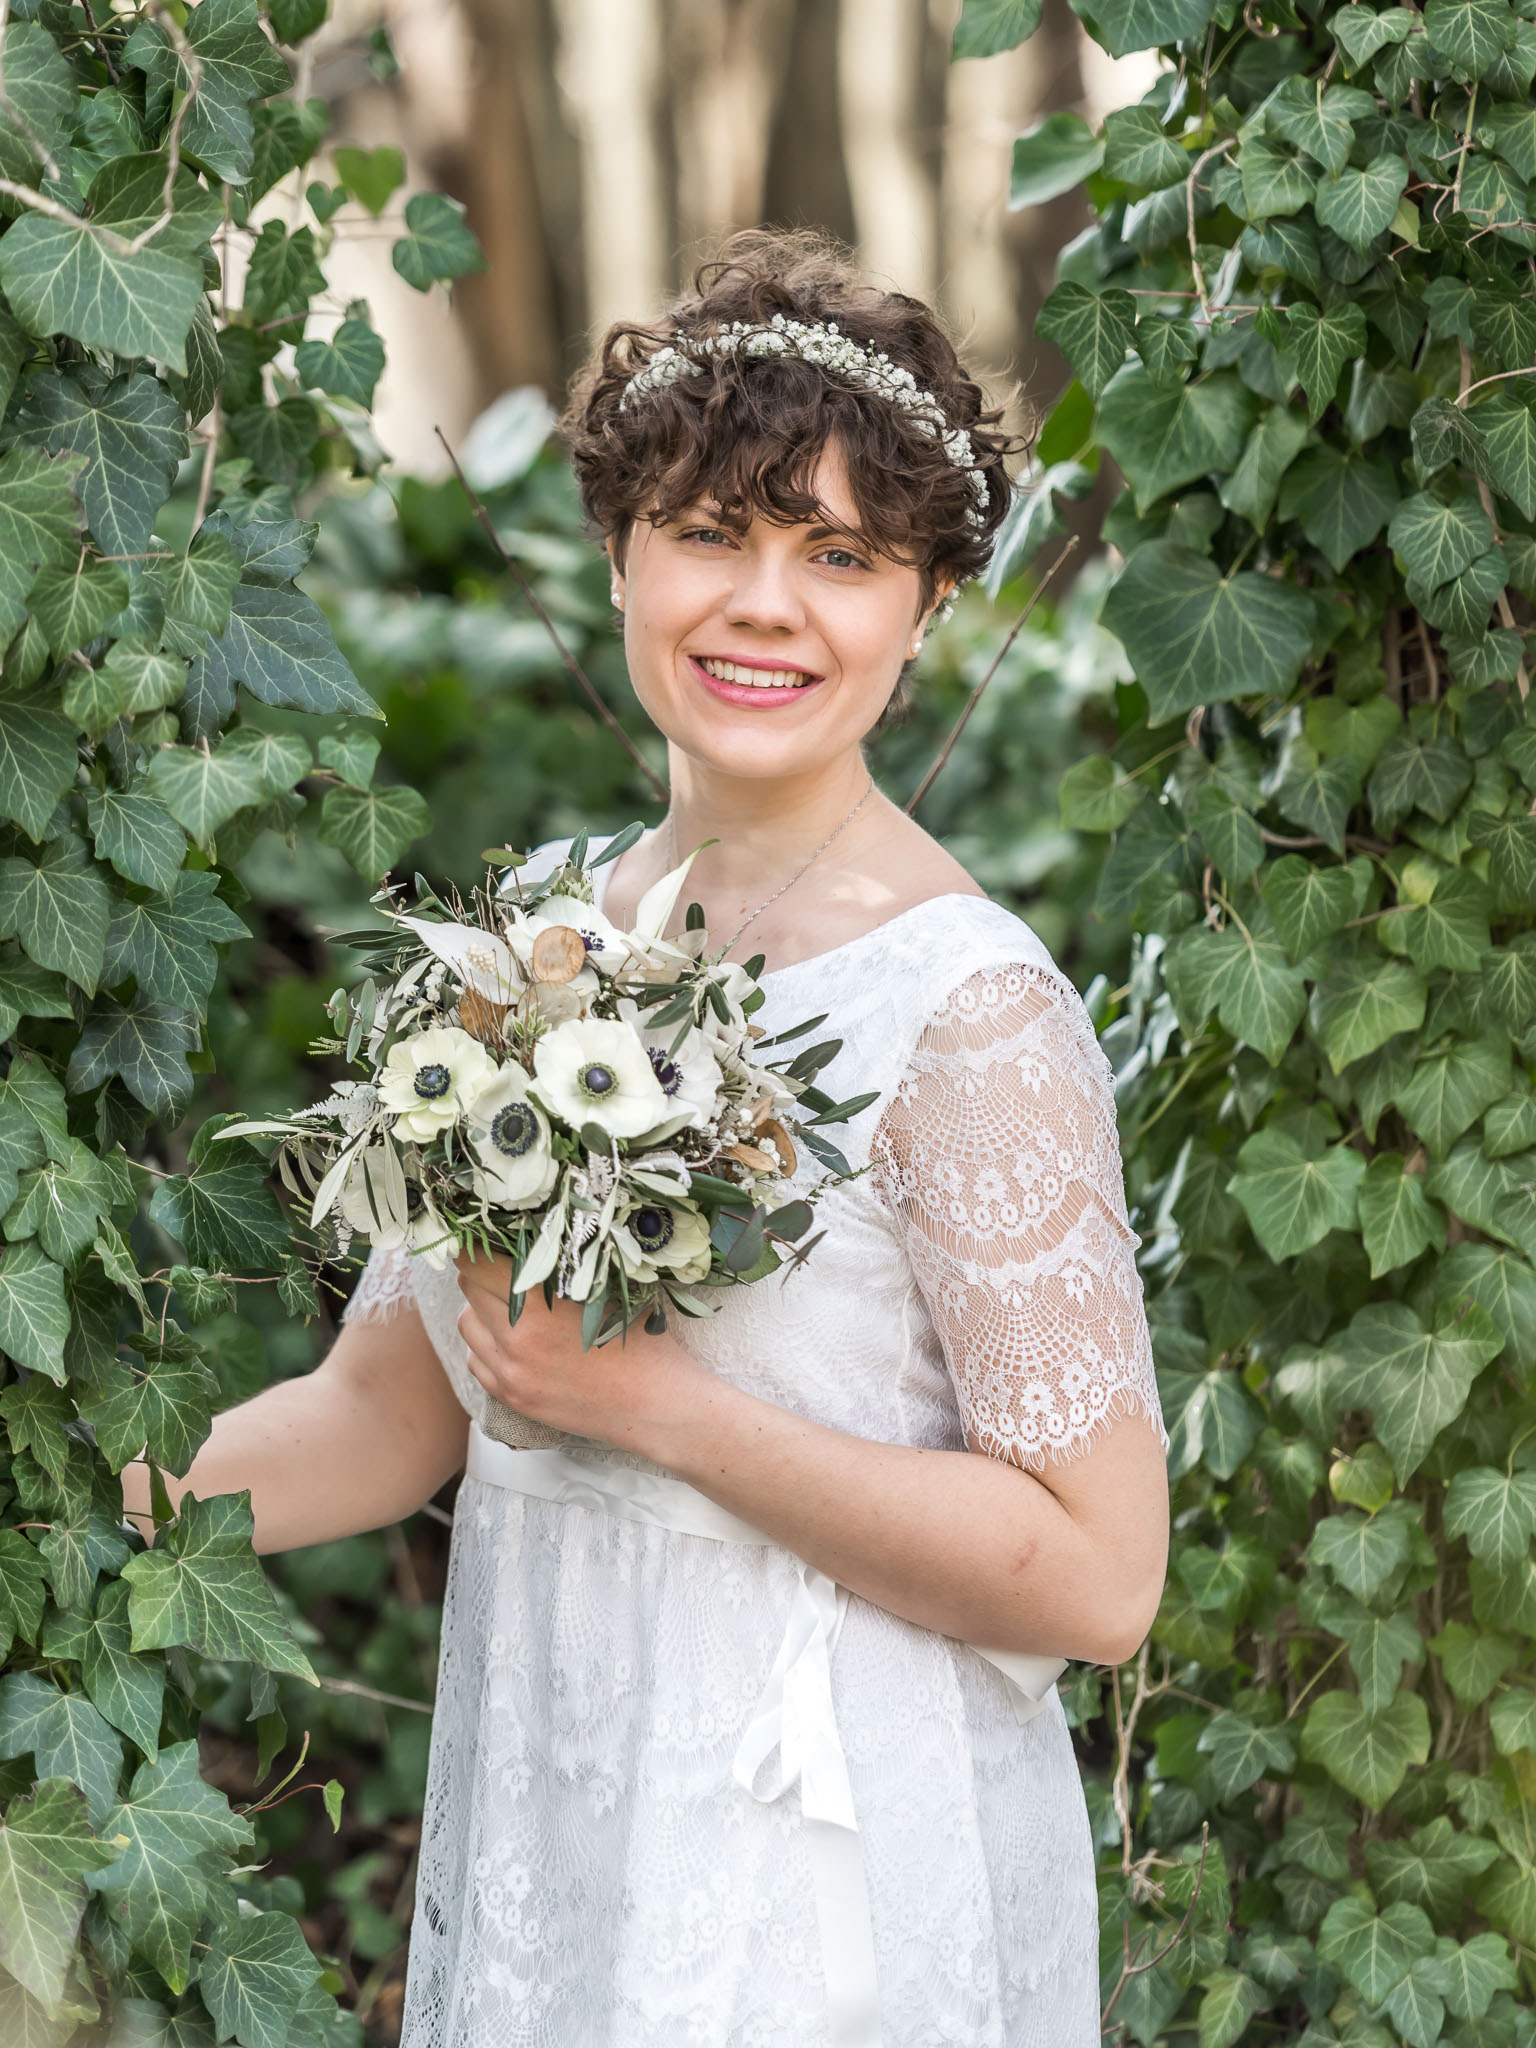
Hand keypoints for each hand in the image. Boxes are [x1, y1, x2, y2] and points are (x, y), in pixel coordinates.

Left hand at [453, 1251, 705, 1452]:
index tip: (490, 1239)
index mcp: (540, 1310)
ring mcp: (510, 1375)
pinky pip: (476, 1361)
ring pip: (467, 1325)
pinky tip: (517, 1341)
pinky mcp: (513, 1399)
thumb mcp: (607, 1295)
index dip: (480, 1246)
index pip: (477, 1264)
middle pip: (468, 1289)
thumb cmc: (645, 1345)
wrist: (658, 1409)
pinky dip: (487, 1345)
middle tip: (509, 1266)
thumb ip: (562, 1270)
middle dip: (484, 1272)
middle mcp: (516, 1343)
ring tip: (513, 1305)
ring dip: (482, 1309)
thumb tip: (531, 1240)